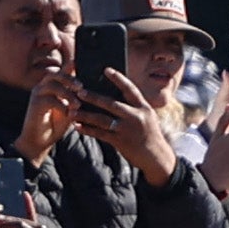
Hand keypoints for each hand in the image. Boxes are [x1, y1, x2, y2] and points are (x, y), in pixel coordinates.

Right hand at [12, 76, 77, 167]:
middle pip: (54, 74)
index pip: (60, 72)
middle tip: (80, 87)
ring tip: (77, 105)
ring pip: (53, 85)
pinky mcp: (35, 105)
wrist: (39, 141)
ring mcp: (37, 95)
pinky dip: (62, 106)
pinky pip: (50, 100)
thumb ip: (73, 98)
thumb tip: (82, 88)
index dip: (69, 68)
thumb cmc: (55, 125)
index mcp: (50, 86)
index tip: (80, 67)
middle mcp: (41, 87)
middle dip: (69, 79)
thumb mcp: (68, 109)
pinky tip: (68, 114)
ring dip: (67, 94)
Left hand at [69, 62, 180, 183]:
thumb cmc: (149, 135)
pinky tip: (77, 126)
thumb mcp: (147, 118)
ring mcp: (128, 129)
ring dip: (85, 115)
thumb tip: (111, 98)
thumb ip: (133, 108)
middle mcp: (136, 116)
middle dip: (93, 97)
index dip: (118, 78)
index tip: (106, 70)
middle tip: (79, 92)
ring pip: (102, 119)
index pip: (130, 89)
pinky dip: (88, 130)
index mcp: (144, 108)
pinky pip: (100, 134)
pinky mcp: (121, 142)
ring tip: (72, 112)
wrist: (157, 158)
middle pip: (110, 103)